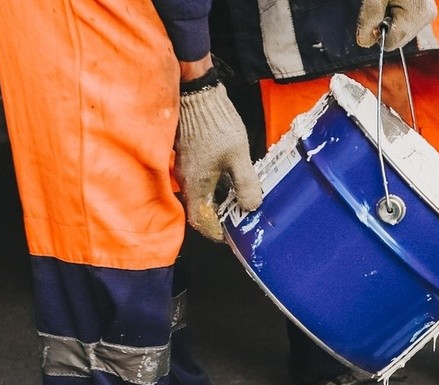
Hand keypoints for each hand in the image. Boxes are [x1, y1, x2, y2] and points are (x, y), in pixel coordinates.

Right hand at [175, 83, 261, 240]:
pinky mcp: (191, 156)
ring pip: (203, 194)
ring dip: (220, 202)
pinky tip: (233, 181)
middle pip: (202, 210)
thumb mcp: (238, 156)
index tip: (233, 237)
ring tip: (242, 202)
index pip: (201, 221)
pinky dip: (217, 186)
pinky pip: (203, 180)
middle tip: (242, 220)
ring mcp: (187, 167)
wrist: (198, 93)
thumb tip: (251, 208)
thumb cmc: (216, 125)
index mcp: (196, 185)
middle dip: (221, 219)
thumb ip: (246, 184)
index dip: (216, 233)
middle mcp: (187, 180)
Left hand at [356, 0, 436, 51]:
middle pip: (398, 40)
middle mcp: (426, 18)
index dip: (377, 32)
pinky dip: (397, 18)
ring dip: (391, 21)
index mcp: (417, 14)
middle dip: (386, 25)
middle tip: (383, 3)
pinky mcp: (425, 13)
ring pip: (402, 34)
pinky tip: (396, 3)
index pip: (392, 42)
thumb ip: (369, 18)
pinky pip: (406, 25)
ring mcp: (427, 16)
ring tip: (390, 1)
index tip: (374, 12)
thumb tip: (364, 42)